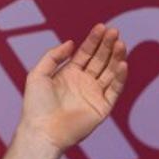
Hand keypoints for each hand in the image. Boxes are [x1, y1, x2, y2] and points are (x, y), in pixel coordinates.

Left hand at [19, 24, 128, 150]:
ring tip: (121, 44)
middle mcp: (83, 83)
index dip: (94, 40)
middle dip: (108, 45)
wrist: (41, 131)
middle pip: (100, 59)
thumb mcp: (37, 75)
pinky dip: (120, 77)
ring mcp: (94, 94)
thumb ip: (53, 56)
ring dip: (117, 57)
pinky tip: (122, 64)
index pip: (86, 53)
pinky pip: (115, 89)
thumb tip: (71, 42)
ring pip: (110, 71)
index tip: (102, 27)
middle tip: (115, 31)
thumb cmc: (35, 105)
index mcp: (69, 74)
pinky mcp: (102, 107)